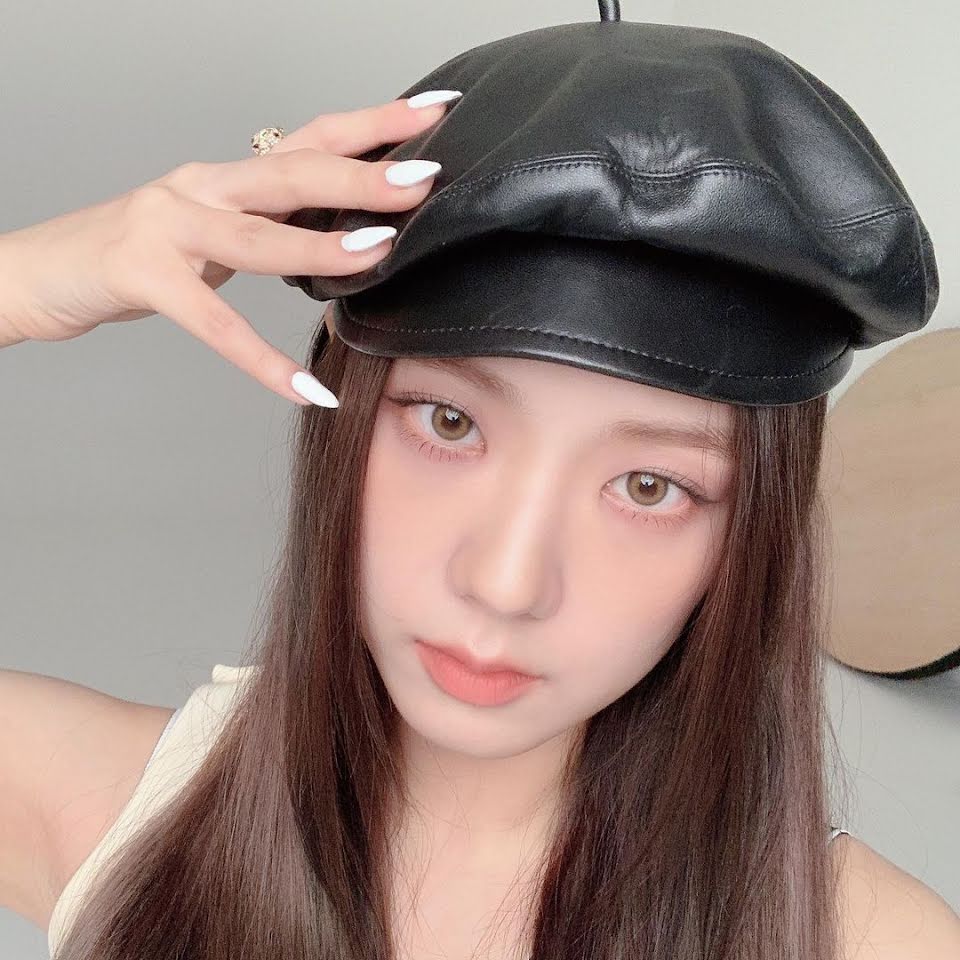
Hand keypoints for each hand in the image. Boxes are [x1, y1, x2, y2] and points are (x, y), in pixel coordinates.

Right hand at [0, 94, 455, 404]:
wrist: (40, 270)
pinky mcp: (141, 274)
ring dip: (322, 243)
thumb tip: (337, 237)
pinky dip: (262, 361)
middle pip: (292, 170)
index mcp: (227, 177)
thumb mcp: (207, 228)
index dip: (371, 124)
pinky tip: (305, 388)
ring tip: (380, 251)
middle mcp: (202, 185)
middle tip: (425, 176)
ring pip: (257, 234)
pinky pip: (214, 325)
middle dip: (363, 173)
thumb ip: (263, 225)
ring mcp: (168, 224)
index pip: (310, 139)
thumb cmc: (133, 254)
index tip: (431, 115)